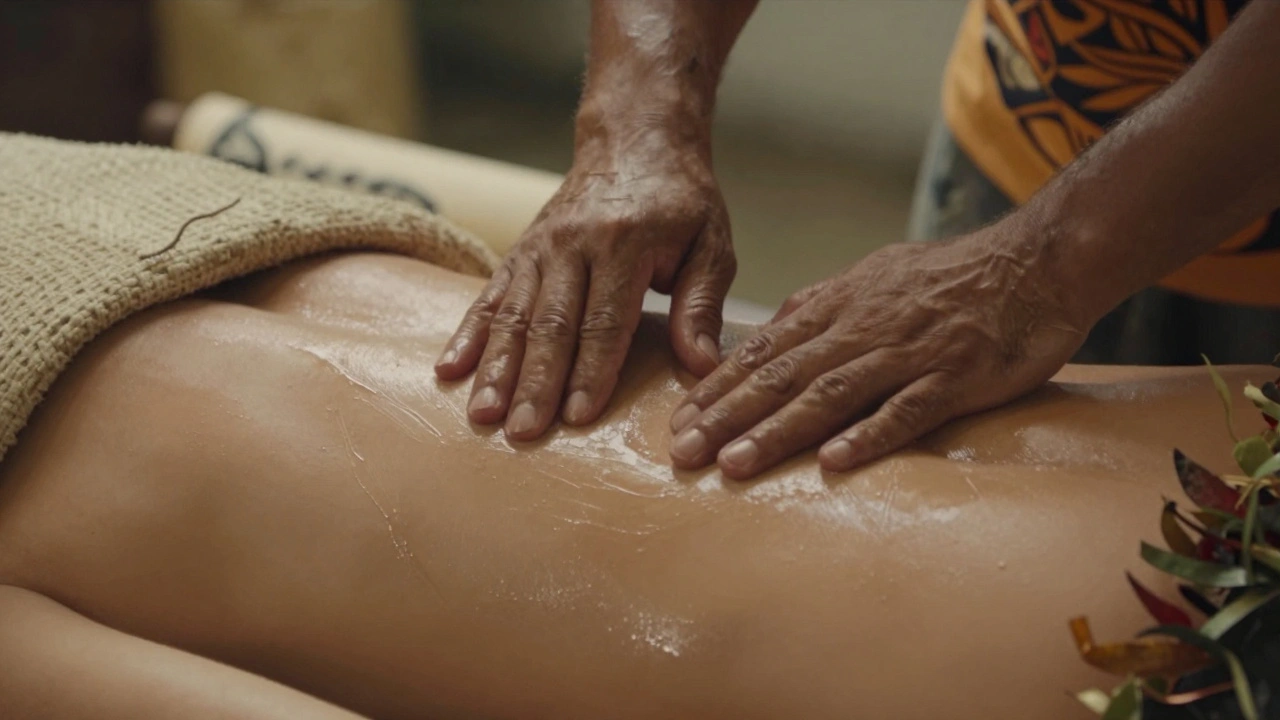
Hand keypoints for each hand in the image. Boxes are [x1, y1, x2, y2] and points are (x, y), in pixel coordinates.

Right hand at [434, 131, 735, 440]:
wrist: (635, 140)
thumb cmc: (681, 201)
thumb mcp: (712, 243)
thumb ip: (703, 304)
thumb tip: (702, 365)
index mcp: (624, 243)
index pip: (606, 319)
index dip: (592, 370)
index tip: (579, 417)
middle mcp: (573, 244)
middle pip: (551, 323)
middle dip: (534, 382)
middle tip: (522, 432)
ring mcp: (540, 247)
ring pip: (513, 314)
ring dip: (496, 368)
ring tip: (482, 414)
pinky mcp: (521, 251)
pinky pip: (489, 295)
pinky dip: (468, 334)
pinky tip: (448, 369)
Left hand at [666, 224, 1089, 477]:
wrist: (1037, 259)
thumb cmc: (953, 275)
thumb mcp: (874, 275)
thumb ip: (821, 304)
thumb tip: (770, 329)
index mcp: (841, 306)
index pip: (765, 351)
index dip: (719, 387)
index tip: (678, 420)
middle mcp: (864, 328)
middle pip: (783, 376)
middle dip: (727, 416)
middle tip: (681, 453)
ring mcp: (908, 353)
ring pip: (830, 394)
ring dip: (778, 430)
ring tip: (733, 463)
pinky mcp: (955, 376)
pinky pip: (906, 409)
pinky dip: (868, 434)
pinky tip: (833, 462)